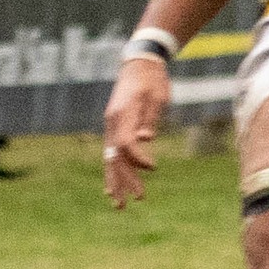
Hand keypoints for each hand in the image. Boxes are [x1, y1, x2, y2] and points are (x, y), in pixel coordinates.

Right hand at [102, 58, 169, 207]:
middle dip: (125, 180)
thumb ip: (151, 118)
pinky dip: (113, 171)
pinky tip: (114, 187)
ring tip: (119, 204)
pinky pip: (112, 154)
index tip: (153, 167)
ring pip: (110, 159)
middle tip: (137, 199)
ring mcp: (111, 125)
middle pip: (115, 157)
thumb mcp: (158, 96)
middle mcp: (112, 122)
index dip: (138, 159)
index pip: (126, 144)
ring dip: (116, 181)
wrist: (140, 64)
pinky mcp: (114, 128)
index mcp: (123, 114)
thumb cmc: (153, 80)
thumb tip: (146, 139)